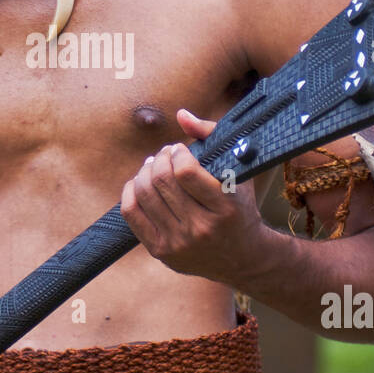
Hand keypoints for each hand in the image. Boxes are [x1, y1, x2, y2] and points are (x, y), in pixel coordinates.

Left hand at [120, 107, 267, 282]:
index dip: (177, 153)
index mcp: (225, 207)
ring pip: (143, 194)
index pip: (186, 172)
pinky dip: (130, 191)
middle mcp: (202, 228)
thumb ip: (212, 136)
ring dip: (144, 172)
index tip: (180, 149)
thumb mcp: (238, 173)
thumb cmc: (240, 208)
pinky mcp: (161, 251)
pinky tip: (140, 183)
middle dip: (159, 159)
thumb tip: (181, 114)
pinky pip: (131, 213)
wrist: (243, 258)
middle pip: (161, 181)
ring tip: (154, 166)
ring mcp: (179, 243)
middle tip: (165, 155)